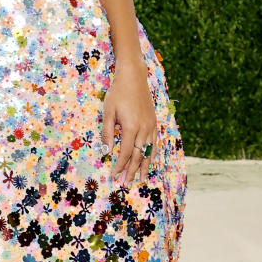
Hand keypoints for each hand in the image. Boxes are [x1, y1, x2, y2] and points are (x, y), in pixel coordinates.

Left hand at [102, 58, 157, 186]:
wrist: (134, 78)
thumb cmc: (118, 93)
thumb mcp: (108, 112)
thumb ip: (107, 132)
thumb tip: (106, 150)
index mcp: (131, 127)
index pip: (125, 153)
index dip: (120, 166)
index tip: (114, 176)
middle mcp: (144, 129)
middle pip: (138, 156)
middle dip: (132, 171)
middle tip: (127, 184)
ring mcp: (151, 126)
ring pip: (148, 151)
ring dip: (144, 167)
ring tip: (142, 179)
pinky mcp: (154, 123)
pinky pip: (154, 143)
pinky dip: (152, 154)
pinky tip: (150, 162)